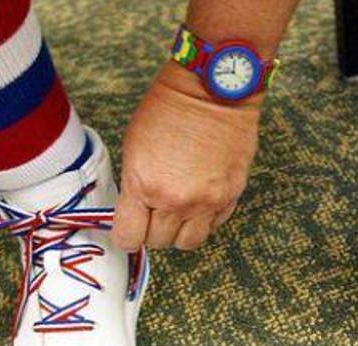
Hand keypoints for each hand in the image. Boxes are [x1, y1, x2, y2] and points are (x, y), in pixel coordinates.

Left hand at [114, 62, 260, 250]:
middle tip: (154, 210)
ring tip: (178, 210)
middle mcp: (176, 200)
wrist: (213, 90)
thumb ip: (135, 185)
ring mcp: (206, 201)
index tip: (129, 227)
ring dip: (180, 231)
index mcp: (144, 185)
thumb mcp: (134, 146)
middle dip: (153, 229)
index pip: (129, 237)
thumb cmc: (170, 108)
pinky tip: (199, 198)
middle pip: (159, 242)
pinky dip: (204, 219)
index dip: (127, 234)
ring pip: (188, 242)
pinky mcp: (230, 196)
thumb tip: (137, 209)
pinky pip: (214, 226)